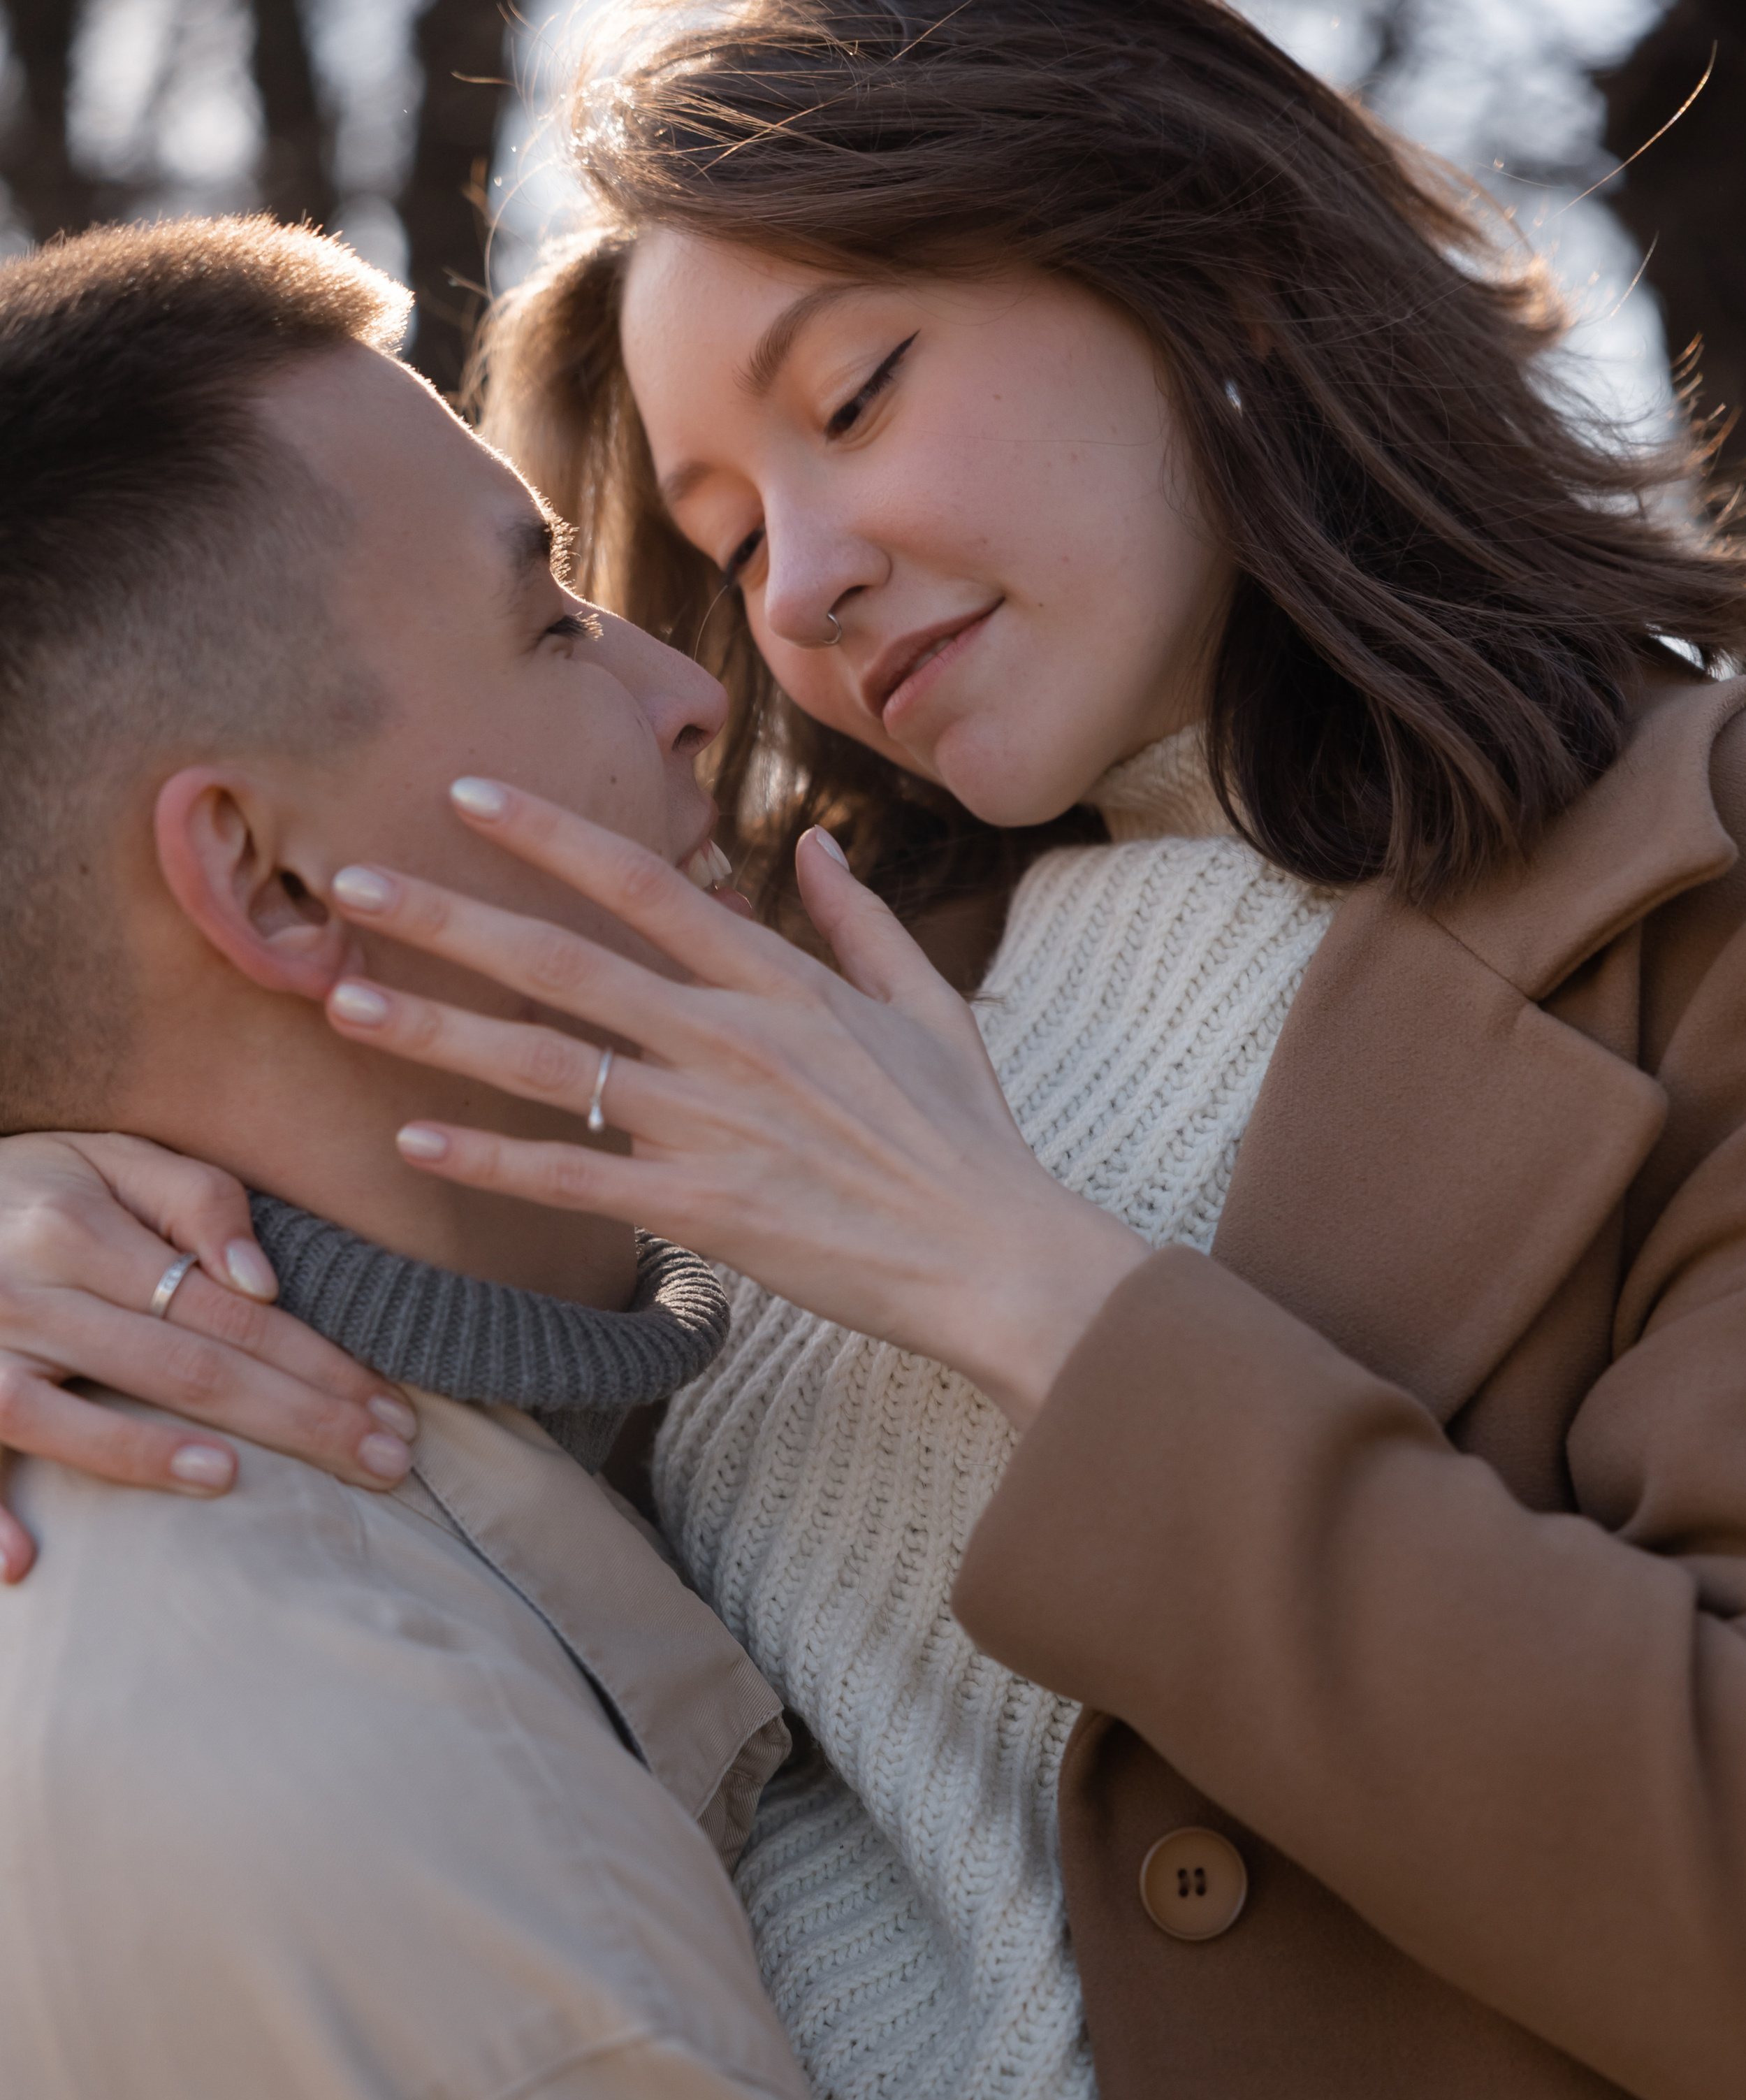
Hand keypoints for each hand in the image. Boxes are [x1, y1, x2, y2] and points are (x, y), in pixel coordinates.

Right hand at [0, 1135, 417, 1581]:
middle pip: (182, 1370)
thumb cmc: (37, 1189)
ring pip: (71, 1419)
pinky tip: (28, 1562)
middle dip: (295, 1423)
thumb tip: (261, 1281)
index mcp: (79, 1228)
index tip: (392, 1411)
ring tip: (241, 1482)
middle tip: (385, 1466)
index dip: (321, 1365)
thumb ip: (198, 1201)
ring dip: (154, 1458)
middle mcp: (26, 1291)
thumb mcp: (115, 1159)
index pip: (230, 1312)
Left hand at [324, 783, 1149, 1430]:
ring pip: (548, 1064)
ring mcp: (712, 1123)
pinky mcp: (703, 1209)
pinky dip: (490, 1159)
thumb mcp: (929, 1007)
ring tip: (343, 1002)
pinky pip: (574, 1177)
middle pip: (564, 960)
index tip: (466, 791)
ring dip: (436, 1031)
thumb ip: (860, 921)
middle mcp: (732, 1038)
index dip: (549, 832)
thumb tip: (813, 844)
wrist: (996, 1255)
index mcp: (782, 982)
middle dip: (447, 918)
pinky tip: (416, 1138)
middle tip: (348, 883)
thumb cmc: (965, 1136)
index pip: (646, 882)